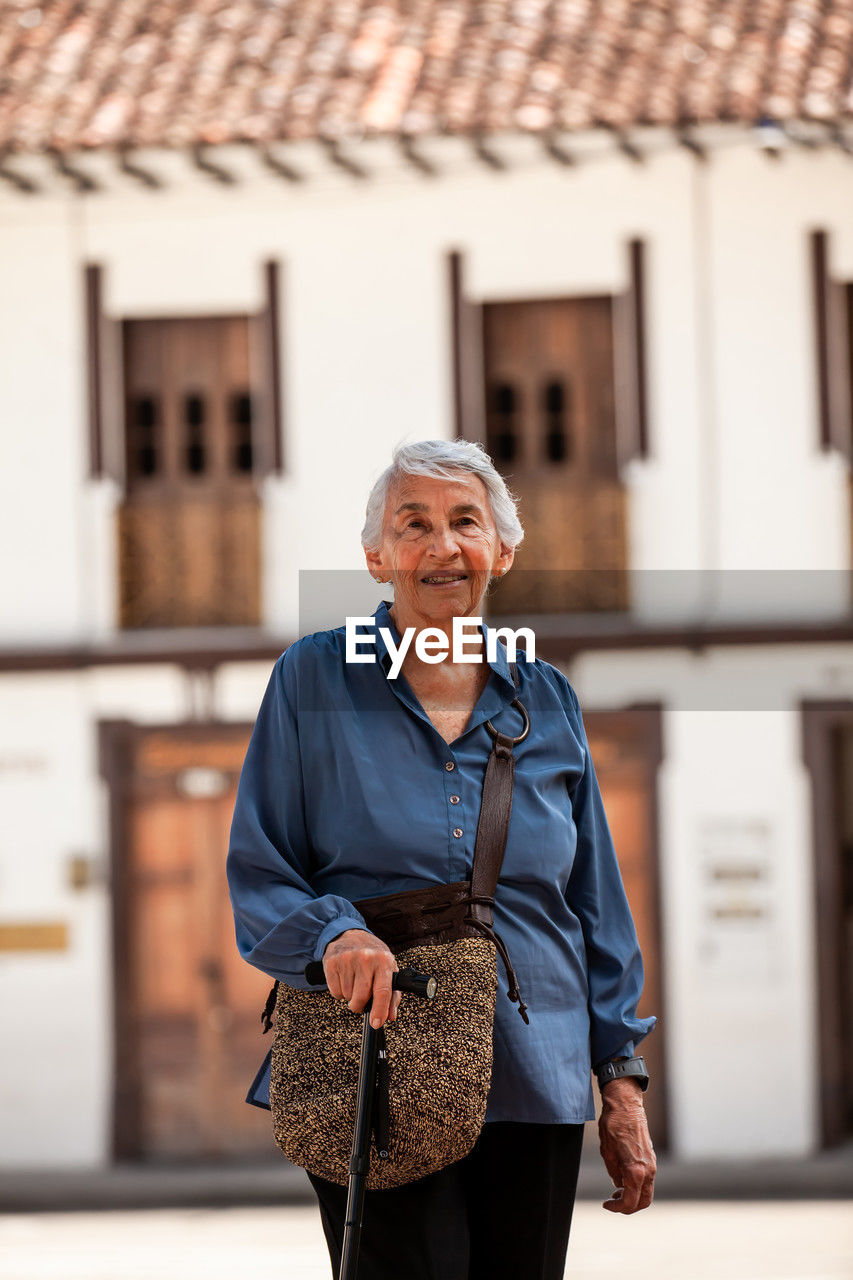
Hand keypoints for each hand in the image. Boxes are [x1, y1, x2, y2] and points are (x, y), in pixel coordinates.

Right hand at [322, 929, 401, 1028]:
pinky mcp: (332, 962)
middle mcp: (366, 958)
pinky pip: (335, 992)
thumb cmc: (372, 954)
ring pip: (347, 996)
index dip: (379, 1011)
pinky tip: (344, 979)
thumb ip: (392, 995)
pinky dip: (339, 992)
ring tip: (354, 982)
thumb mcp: (388, 969)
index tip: (376, 1023)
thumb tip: (390, 1016)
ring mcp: (348, 959)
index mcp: (384, 960)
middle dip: (360, 1005)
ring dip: (350, 996)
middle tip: (361, 1000)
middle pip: (361, 997)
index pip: (383, 991)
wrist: (350, 934)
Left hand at [597, 1079, 655, 1212]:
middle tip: (613, 1202)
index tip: (606, 1205)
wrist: (626, 1105)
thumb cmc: (614, 1125)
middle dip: (628, 1207)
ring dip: (633, 1196)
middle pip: (643, 1201)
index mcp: (636, 1171)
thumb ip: (614, 1174)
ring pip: (647, 1191)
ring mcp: (652, 1164)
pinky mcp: (651, 1158)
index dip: (617, 1208)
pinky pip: (647, 1180)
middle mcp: (648, 1170)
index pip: (630, 1202)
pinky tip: (624, 1179)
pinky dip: (637, 1186)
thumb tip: (619, 1185)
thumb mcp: (607, 1153)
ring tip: (617, 1191)